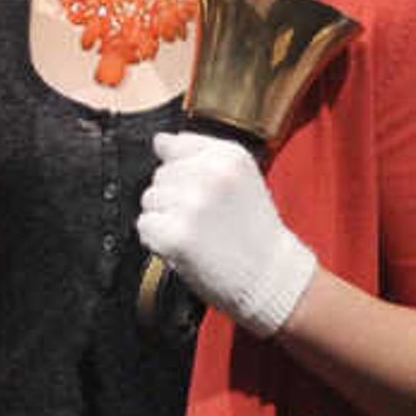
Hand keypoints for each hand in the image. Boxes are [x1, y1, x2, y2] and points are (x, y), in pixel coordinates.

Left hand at [141, 130, 318, 334]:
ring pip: (149, 200)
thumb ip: (198, 155)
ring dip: (165, 218)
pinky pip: (145, 226)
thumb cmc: (252, 229)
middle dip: (174, 197)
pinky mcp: (175, 234)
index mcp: (229, 155)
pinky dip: (158, 240)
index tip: (207, 192)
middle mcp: (211, 174)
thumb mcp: (239, 179)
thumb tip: (159, 140)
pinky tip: (187, 247)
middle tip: (206, 219)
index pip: (173, 145)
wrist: (270, 275)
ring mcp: (191, 204)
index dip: (184, 173)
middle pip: (159, 175)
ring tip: (198, 233)